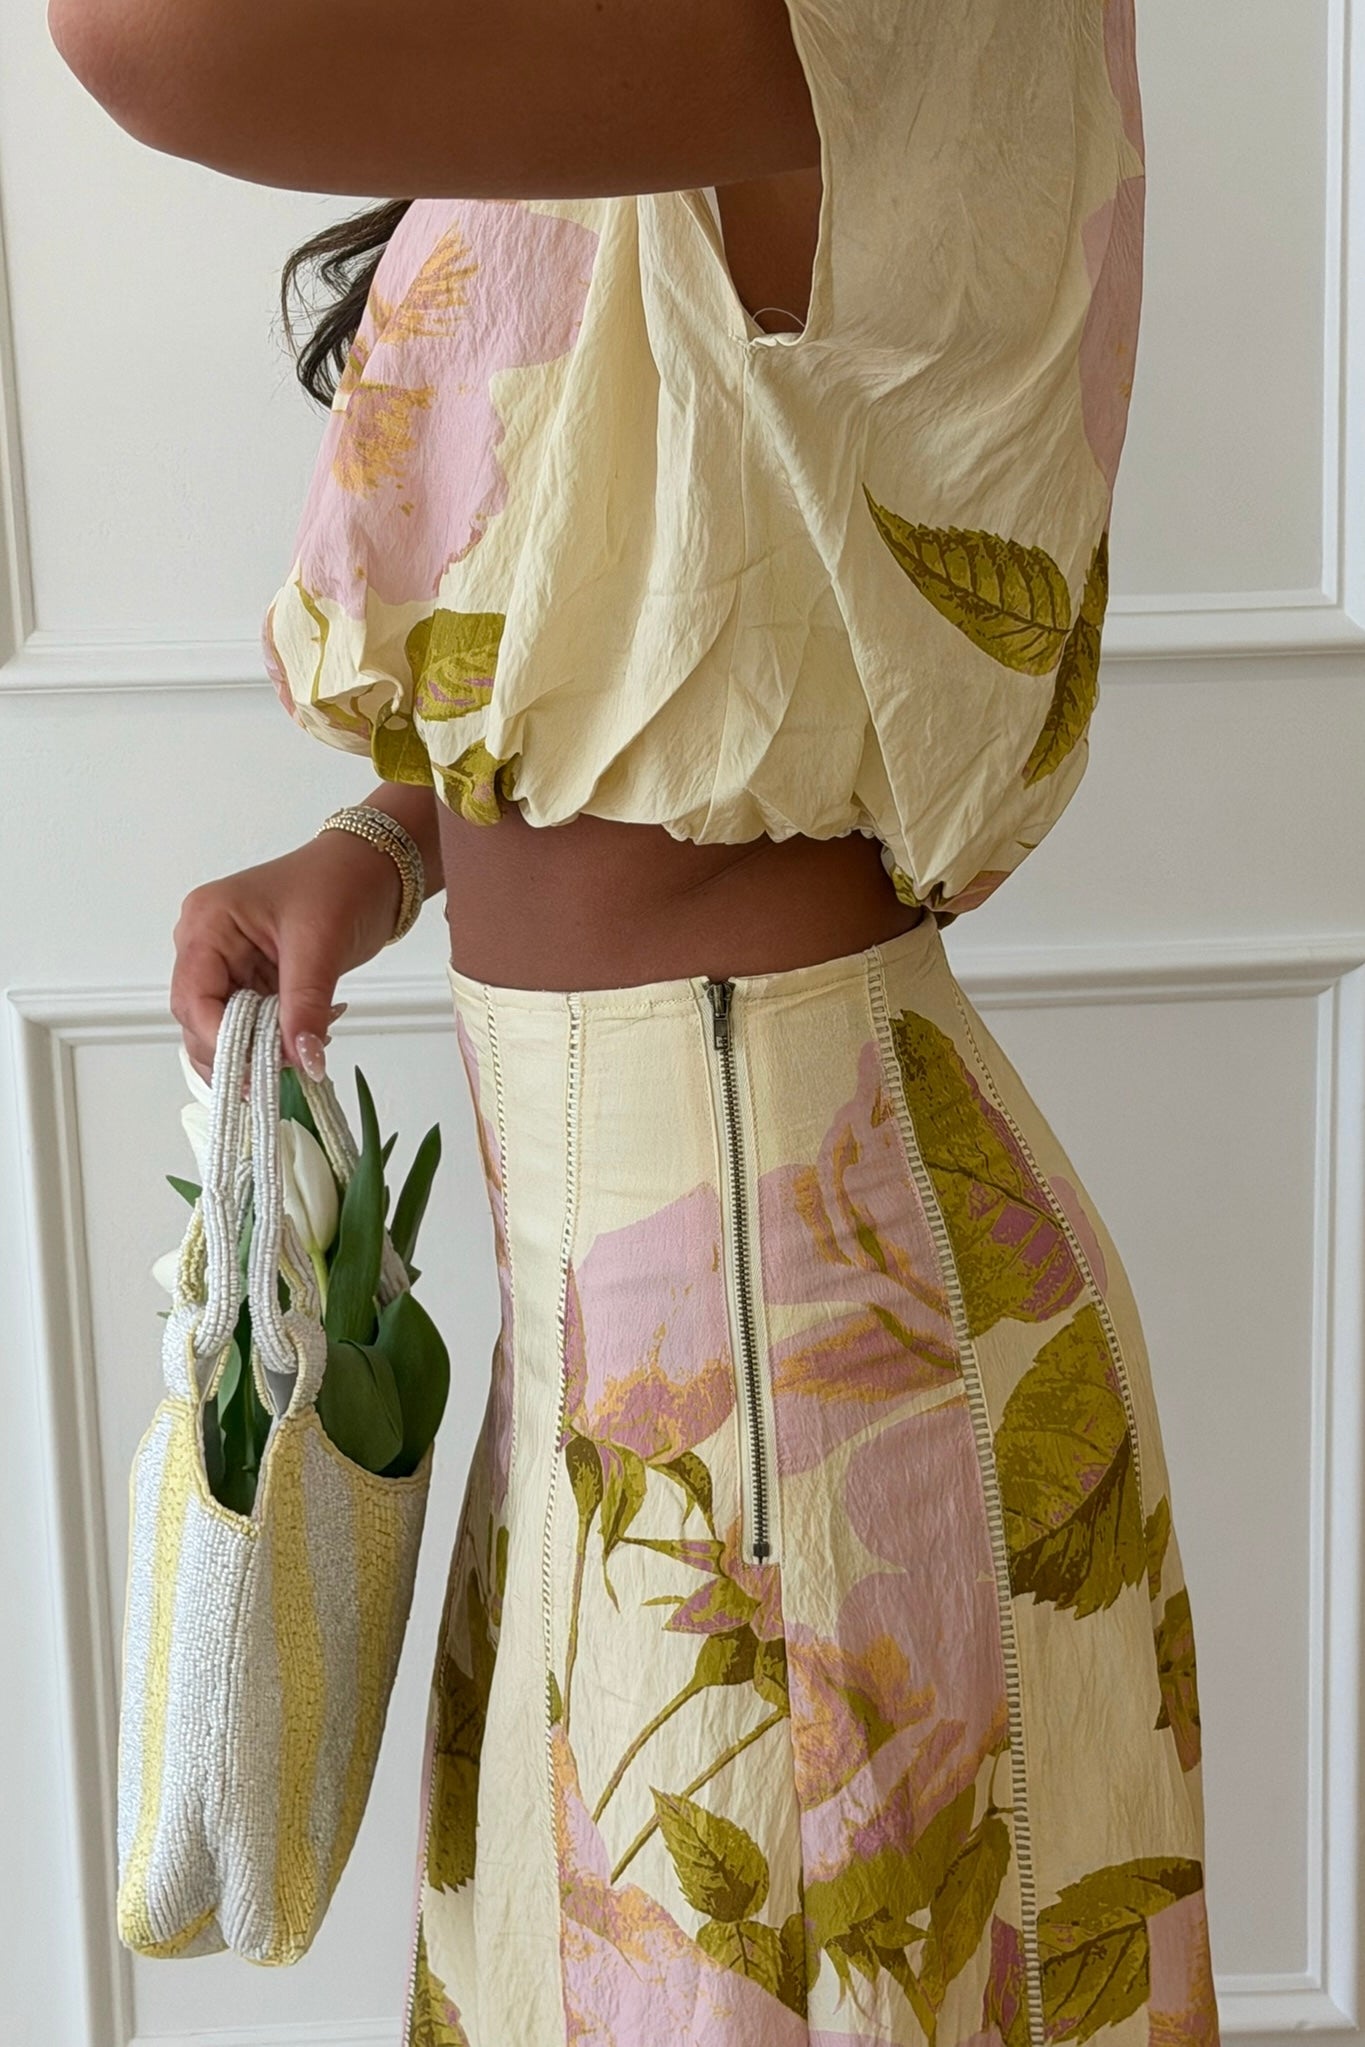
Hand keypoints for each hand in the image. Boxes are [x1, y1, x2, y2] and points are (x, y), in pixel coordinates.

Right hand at [171, 831, 405, 1087]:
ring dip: (258, 1051)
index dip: (219, 1038)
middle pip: (199, 1020)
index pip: (192, 997)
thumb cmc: (340, 884)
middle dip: (238, 1051)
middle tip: (284, 1068)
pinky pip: (250, 1024)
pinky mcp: (252, 980)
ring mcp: (228, 964)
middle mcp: (206, 945)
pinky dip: (274, 1041)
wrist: (372, 869)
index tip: (257, 1067)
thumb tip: (302, 1059)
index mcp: (207, 924)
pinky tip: (306, 1039)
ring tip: (301, 1053)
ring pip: (223, 1029)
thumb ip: (305, 1006)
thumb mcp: (320, 946)